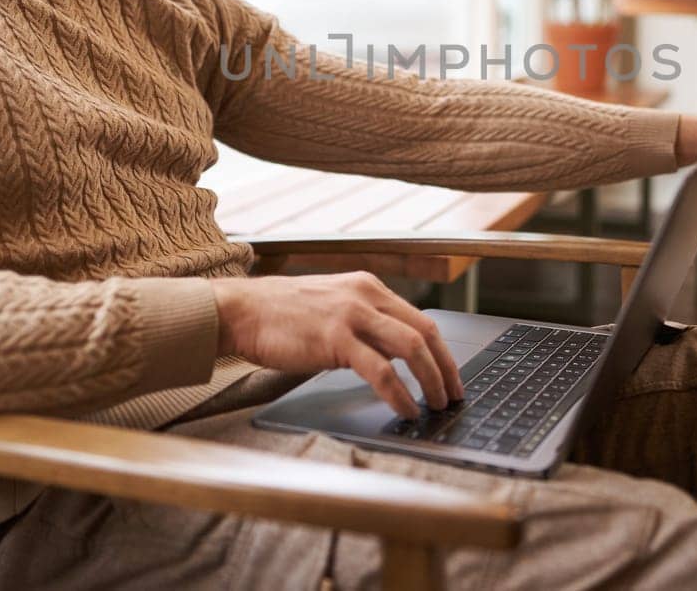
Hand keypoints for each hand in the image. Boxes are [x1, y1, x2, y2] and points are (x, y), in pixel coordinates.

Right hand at [211, 272, 462, 417]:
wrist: (242, 310)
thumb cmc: (280, 314)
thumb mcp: (332, 307)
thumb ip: (363, 324)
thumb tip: (391, 357)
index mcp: (368, 287)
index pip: (421, 319)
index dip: (442, 351)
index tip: (451, 375)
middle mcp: (366, 295)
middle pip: (426, 332)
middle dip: (446, 368)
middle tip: (454, 395)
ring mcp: (352, 315)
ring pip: (412, 347)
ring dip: (431, 380)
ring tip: (436, 405)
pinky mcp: (335, 339)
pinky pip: (381, 370)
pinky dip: (399, 393)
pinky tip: (405, 408)